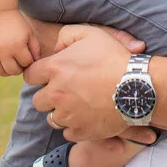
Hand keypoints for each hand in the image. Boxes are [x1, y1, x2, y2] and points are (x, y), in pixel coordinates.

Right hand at [0, 8, 40, 75]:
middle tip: (18, 62)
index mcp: (18, 45)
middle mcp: (4, 50)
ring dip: (7, 71)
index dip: (28, 61)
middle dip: (18, 68)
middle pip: (13, 71)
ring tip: (9, 64)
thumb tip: (35, 63)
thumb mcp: (29, 33)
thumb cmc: (16, 22)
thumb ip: (35, 48)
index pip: (26, 63)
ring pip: (0, 72)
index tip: (27, 56)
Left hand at [25, 24, 148, 140]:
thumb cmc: (113, 57)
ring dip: (61, 112)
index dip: (39, 74)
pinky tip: (88, 115)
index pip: (30, 75)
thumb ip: (66, 35)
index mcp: (55, 69)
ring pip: (52, 118)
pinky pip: (68, 132)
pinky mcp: (80, 132)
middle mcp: (57, 94)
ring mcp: (68, 116)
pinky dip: (75, 126)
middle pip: (37, 100)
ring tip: (79, 103)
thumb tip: (56, 49)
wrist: (136, 86)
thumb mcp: (90, 34)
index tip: (50, 75)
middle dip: (48, 95)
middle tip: (66, 90)